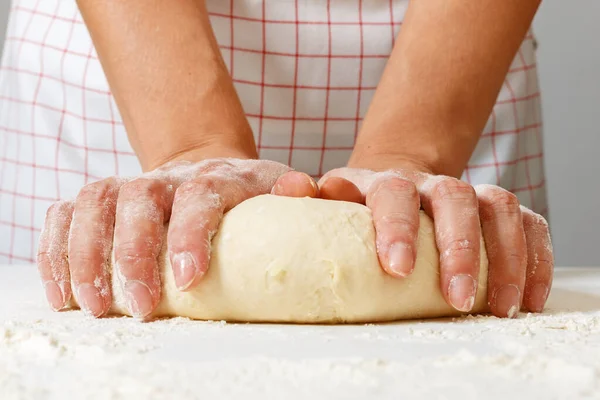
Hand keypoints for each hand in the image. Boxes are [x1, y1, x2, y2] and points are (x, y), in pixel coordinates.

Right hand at [37, 158, 316, 318]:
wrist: (212, 170)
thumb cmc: (248, 196)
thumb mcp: (277, 191)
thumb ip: (293, 193)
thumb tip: (307, 190)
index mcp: (217, 177)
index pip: (199, 195)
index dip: (190, 234)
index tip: (187, 279)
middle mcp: (169, 177)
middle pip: (138, 198)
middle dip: (132, 255)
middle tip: (141, 308)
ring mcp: (132, 184)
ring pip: (94, 202)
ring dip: (85, 255)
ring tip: (95, 307)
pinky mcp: (104, 198)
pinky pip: (66, 212)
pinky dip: (55, 249)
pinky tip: (62, 290)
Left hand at [318, 166, 553, 317]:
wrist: (397, 183)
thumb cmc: (360, 206)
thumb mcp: (333, 202)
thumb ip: (311, 199)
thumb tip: (291, 189)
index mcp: (385, 182)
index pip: (393, 193)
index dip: (397, 227)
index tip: (397, 270)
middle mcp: (431, 183)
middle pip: (455, 197)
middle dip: (460, 248)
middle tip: (459, 299)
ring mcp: (469, 193)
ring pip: (500, 206)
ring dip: (506, 258)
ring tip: (500, 308)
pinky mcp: (498, 209)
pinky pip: (529, 222)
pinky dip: (535, 258)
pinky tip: (529, 297)